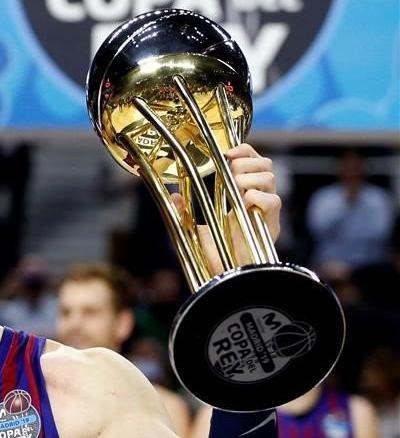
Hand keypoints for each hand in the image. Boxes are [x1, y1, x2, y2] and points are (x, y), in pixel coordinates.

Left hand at [173, 143, 281, 274]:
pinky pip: (273, 201)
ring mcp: (266, 212)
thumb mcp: (194, 229)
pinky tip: (243, 203)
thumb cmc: (213, 255)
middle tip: (230, 172)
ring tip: (235, 187)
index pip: (253, 162)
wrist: (225, 277)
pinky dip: (257, 196)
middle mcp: (259, 200)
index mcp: (244, 195)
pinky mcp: (270, 225)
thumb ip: (183, 212)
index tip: (227, 152)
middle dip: (246, 162)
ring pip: (270, 178)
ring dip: (249, 177)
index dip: (245, 151)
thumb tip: (173, 195)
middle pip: (266, 165)